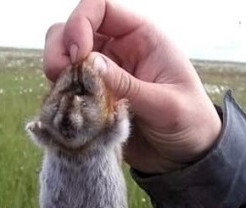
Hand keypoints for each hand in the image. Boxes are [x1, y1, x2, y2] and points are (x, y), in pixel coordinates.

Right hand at [43, 0, 221, 173]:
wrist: (184, 154)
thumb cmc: (188, 122)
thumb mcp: (165, 104)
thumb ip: (128, 84)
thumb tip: (89, 63)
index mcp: (142, 37)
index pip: (101, 7)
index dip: (81, 22)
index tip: (78, 55)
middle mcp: (119, 50)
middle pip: (74, 29)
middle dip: (60, 47)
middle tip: (60, 75)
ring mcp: (104, 74)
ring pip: (64, 56)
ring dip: (56, 70)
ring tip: (64, 93)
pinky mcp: (94, 97)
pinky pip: (67, 87)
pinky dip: (60, 94)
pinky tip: (68, 109)